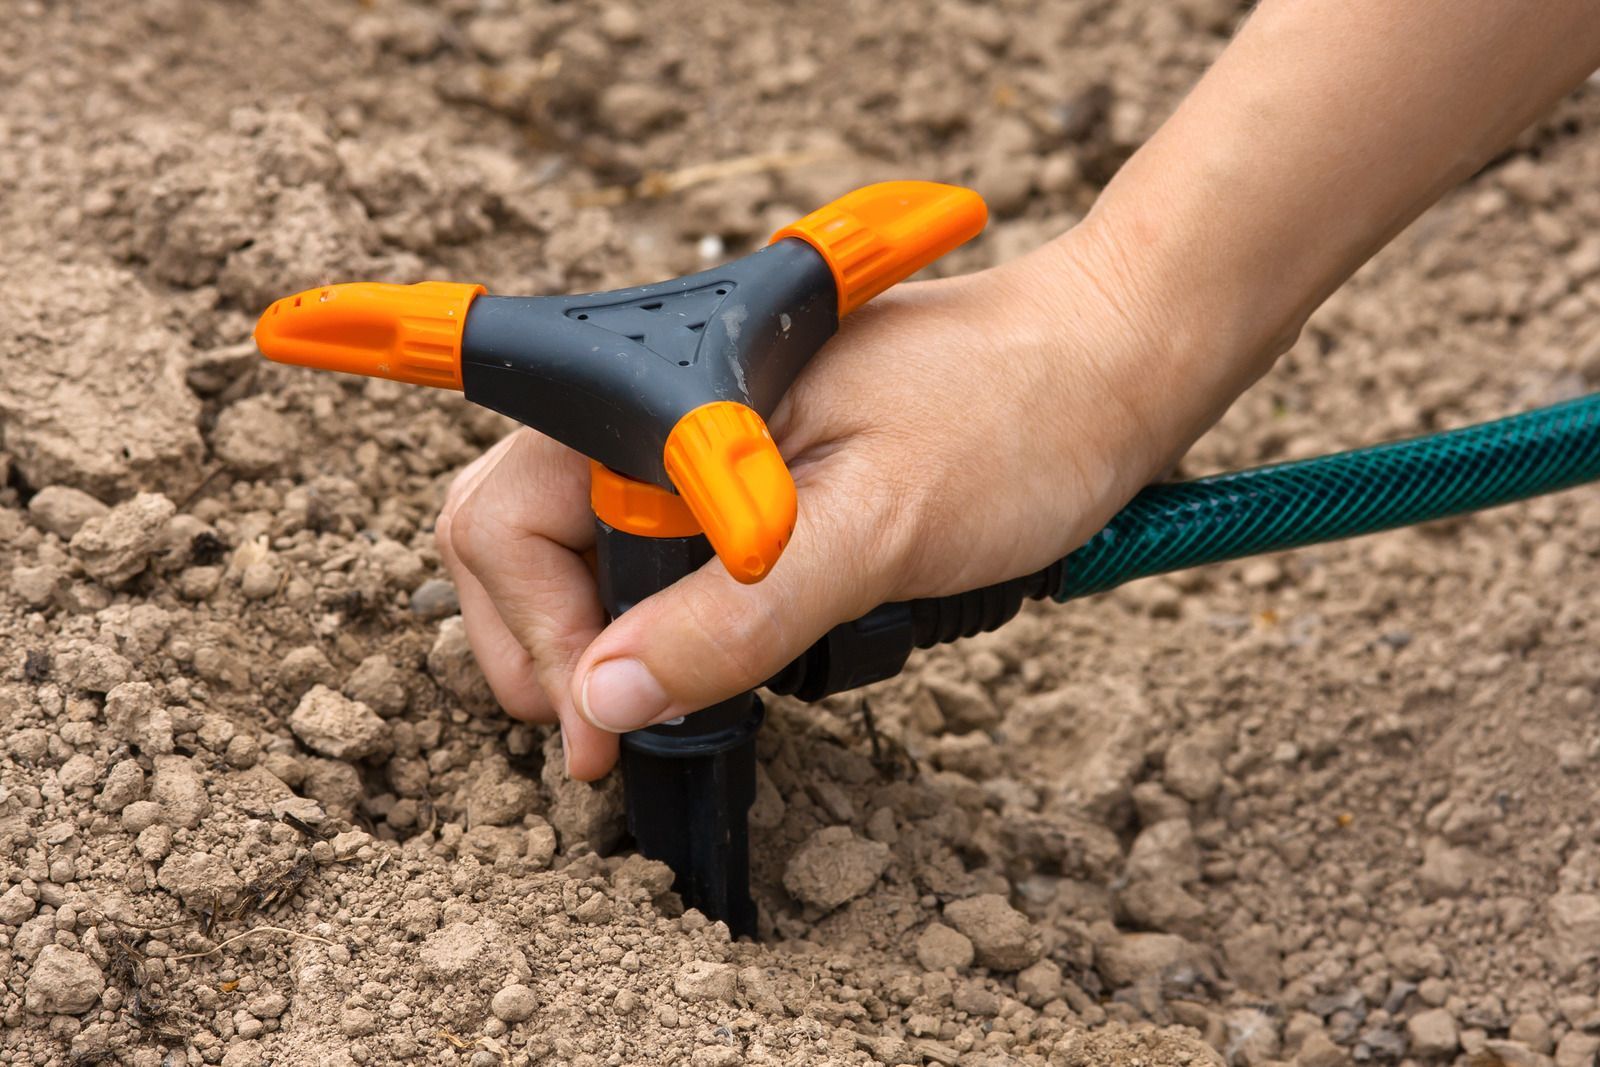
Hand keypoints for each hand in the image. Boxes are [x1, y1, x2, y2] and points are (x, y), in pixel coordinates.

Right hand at [436, 222, 1237, 779]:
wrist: (1110, 369)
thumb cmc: (1014, 414)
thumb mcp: (876, 524)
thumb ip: (738, 612)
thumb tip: (607, 697)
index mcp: (666, 390)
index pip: (509, 520)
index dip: (537, 638)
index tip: (599, 733)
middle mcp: (662, 408)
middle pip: (528, 541)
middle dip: (557, 650)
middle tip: (618, 740)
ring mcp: (701, 444)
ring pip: (593, 557)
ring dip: (619, 643)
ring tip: (686, 705)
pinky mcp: (750, 477)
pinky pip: (669, 558)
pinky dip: (677, 623)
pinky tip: (734, 658)